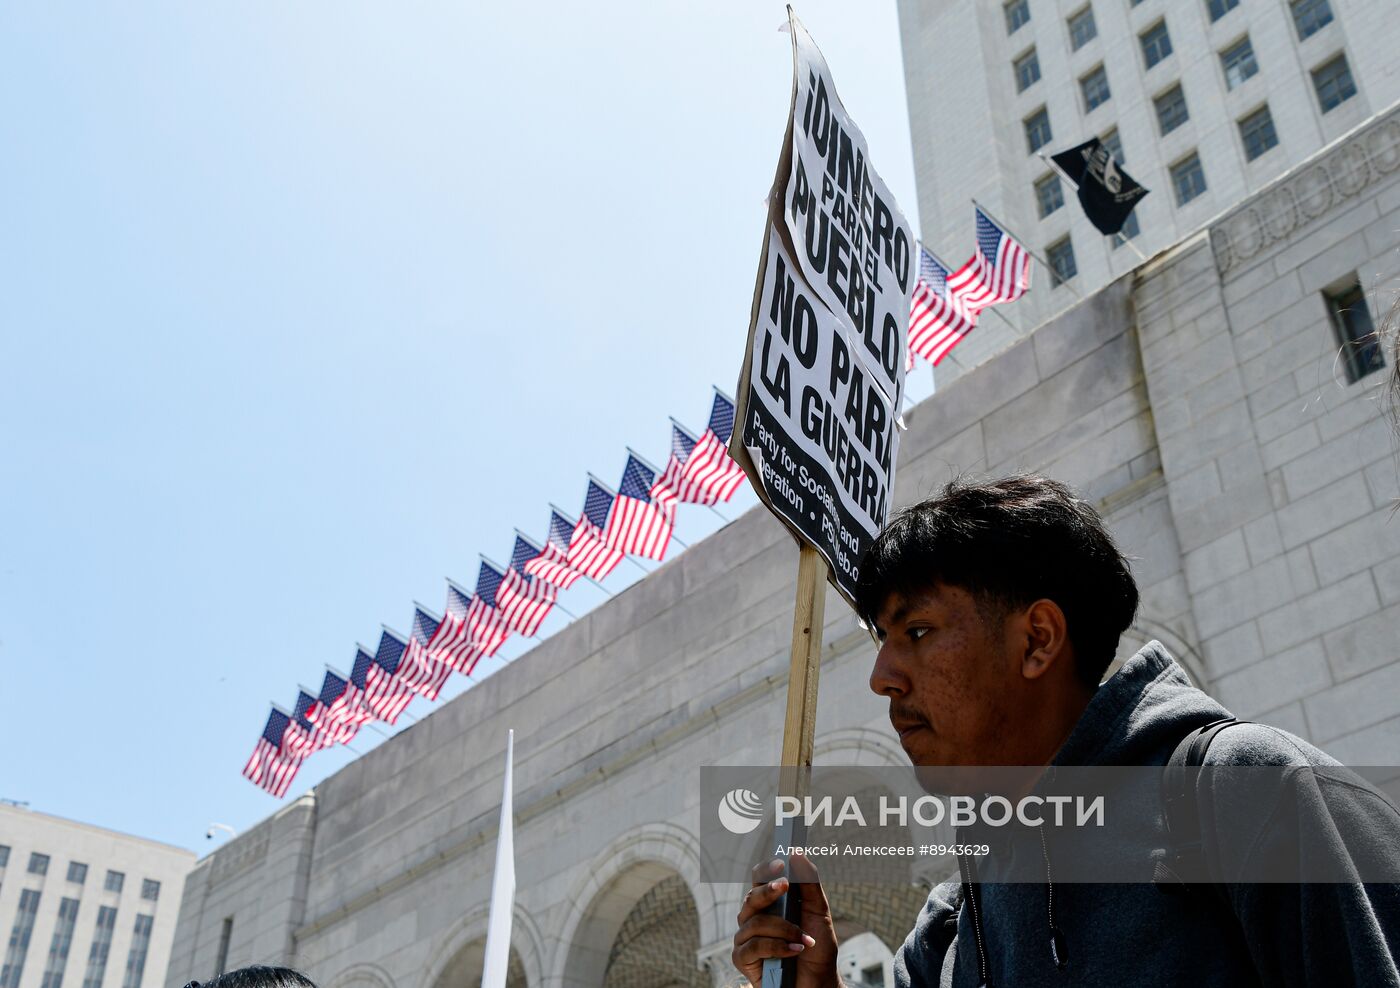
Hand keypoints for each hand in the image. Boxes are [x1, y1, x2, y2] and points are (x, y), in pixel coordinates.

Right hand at [731, 851, 839, 987]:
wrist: (819, 983)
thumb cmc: (817, 949)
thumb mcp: (819, 913)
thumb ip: (809, 884)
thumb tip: (797, 854)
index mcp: (770, 903)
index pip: (759, 878)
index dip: (766, 868)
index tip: (781, 863)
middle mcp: (754, 917)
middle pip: (751, 897)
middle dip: (768, 891)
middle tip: (785, 887)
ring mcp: (746, 938)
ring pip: (754, 923)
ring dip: (783, 929)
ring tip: (803, 940)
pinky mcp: (742, 959)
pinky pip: (752, 946)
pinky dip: (776, 947)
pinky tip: (793, 951)